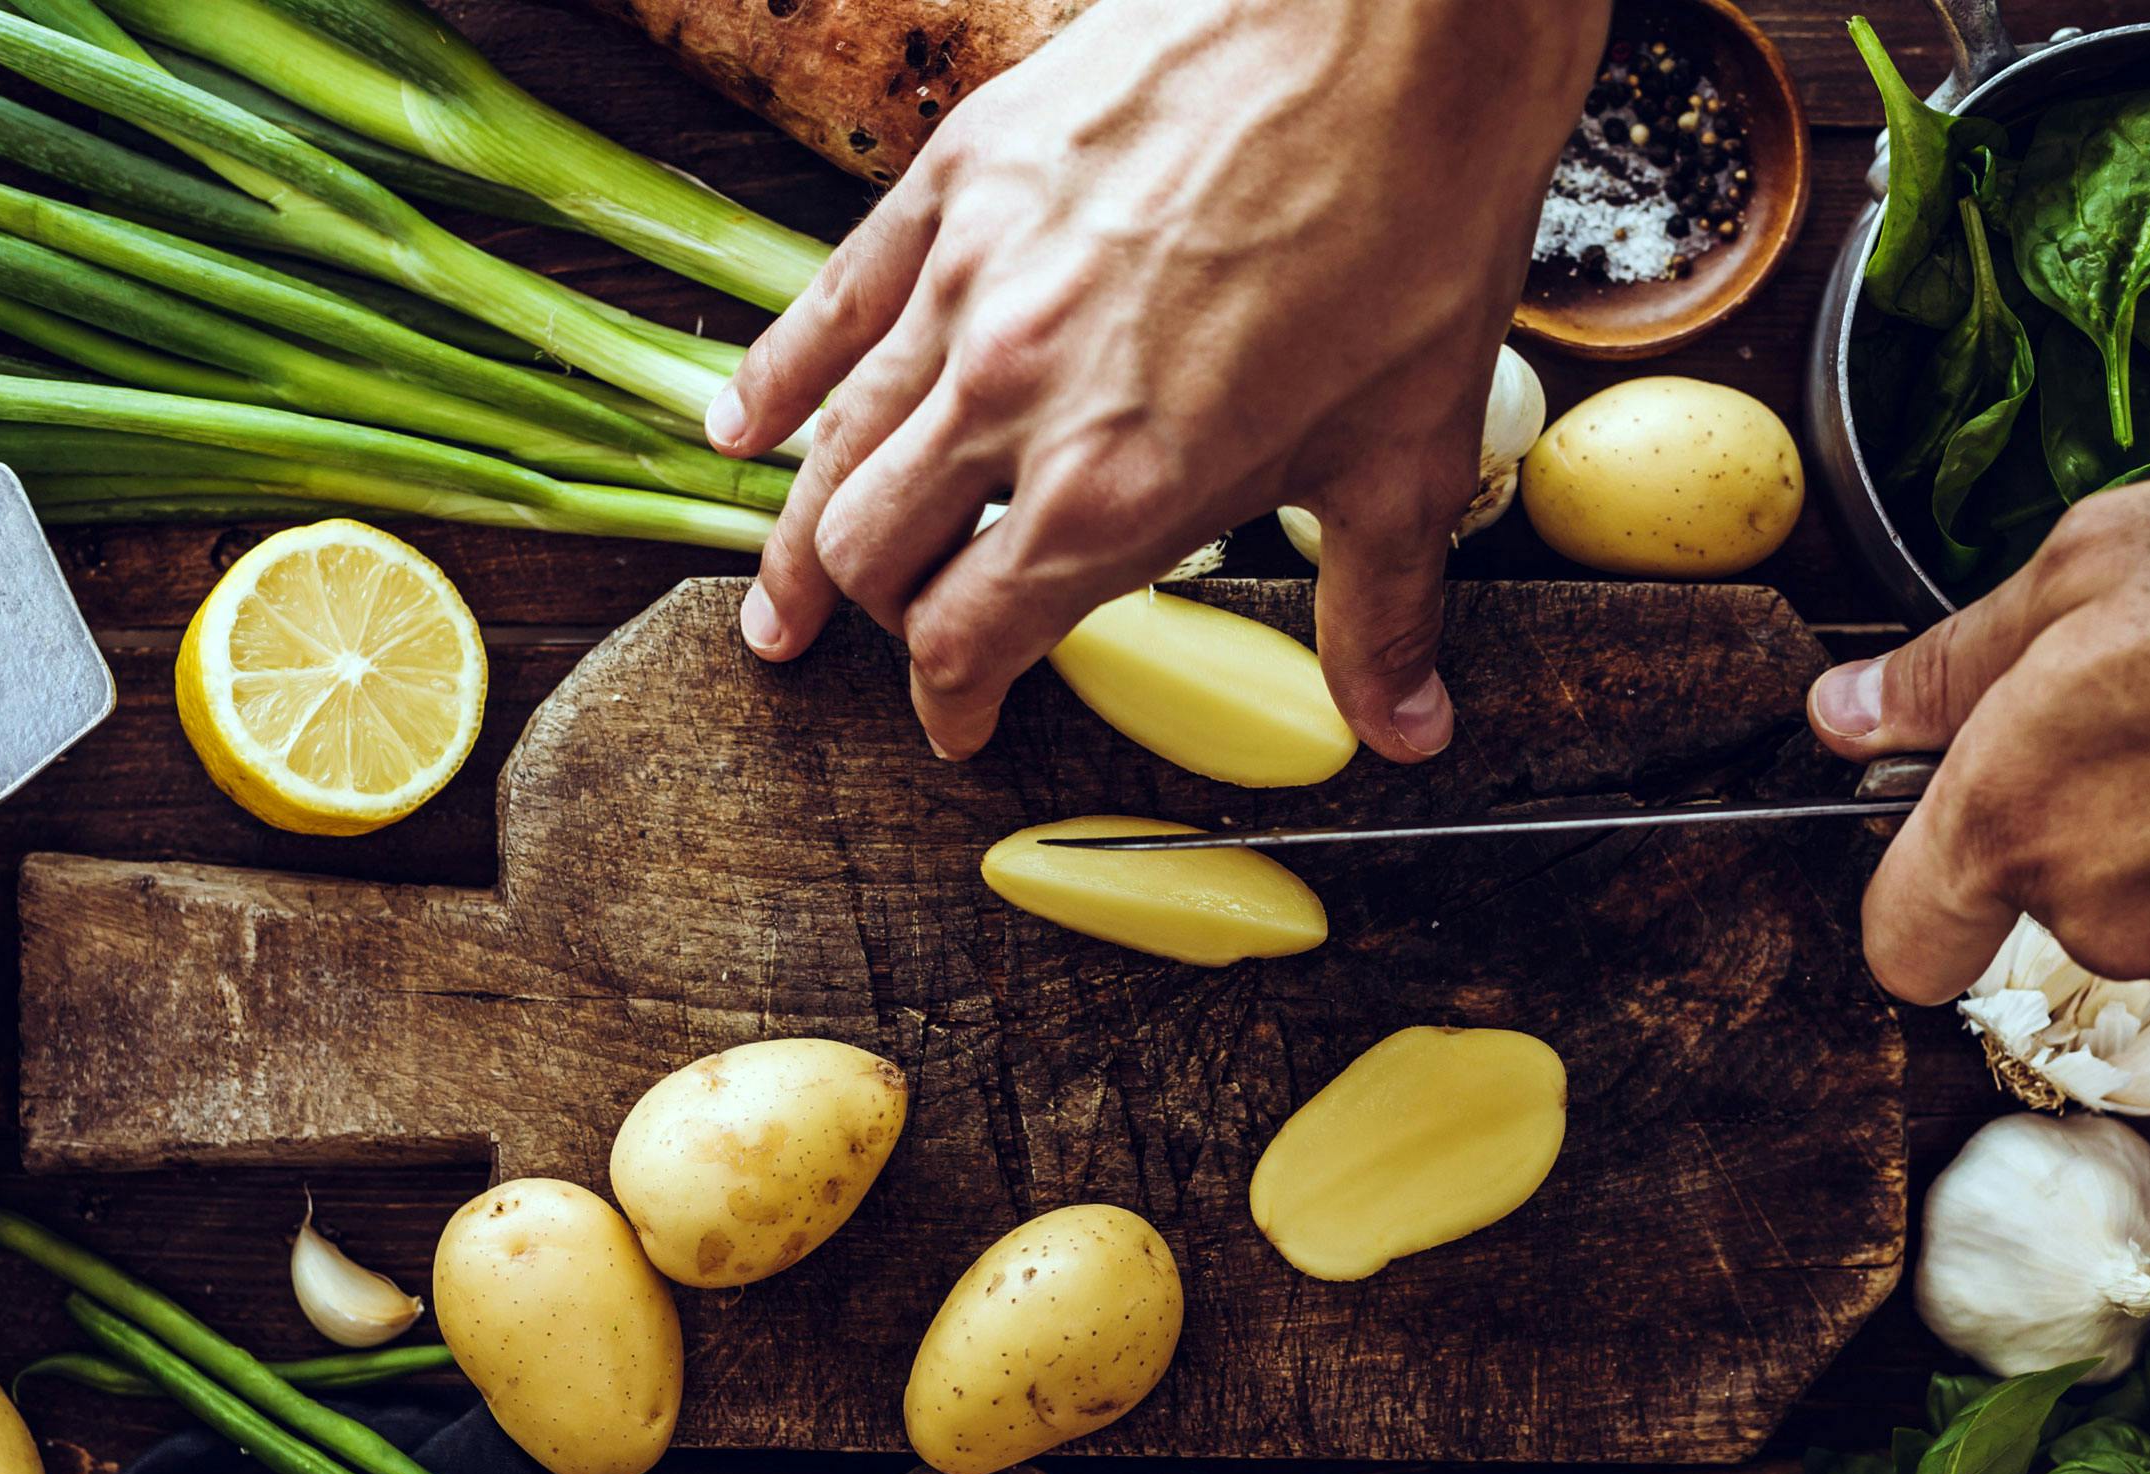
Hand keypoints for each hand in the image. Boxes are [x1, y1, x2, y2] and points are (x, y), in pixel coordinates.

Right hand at [706, 0, 1602, 761]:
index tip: (960, 723)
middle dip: (871, 623)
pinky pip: (829, 303)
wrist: (1394, 31)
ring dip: (797, 535)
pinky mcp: (956, 178)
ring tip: (777, 599)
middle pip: (874, 551)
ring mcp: (969, 282)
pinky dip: (775, 378)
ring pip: (835, 442)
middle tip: (866, 651)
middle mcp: (1014, 398)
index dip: (953, 702)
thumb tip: (1406, 727)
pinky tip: (738, 427)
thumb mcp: (1403, 458)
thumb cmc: (1410, 232)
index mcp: (1115, 492)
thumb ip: (1377, 614)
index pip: (967, 639)